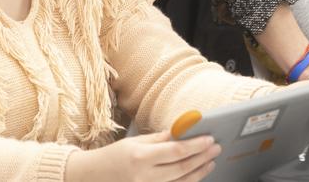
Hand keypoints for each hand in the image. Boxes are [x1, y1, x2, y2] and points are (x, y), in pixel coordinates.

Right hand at [65, 131, 219, 181]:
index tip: (210, 138)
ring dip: (199, 172)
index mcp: (141, 157)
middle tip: (216, 148)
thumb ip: (160, 139)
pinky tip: (197, 174)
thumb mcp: (134, 142)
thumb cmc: (113, 156)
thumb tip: (183, 130)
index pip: (176, 151)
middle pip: (182, 168)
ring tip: (211, 161)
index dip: (196, 145)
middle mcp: (144, 177)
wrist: (92, 177)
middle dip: (202, 157)